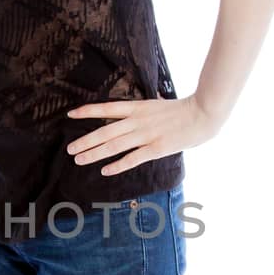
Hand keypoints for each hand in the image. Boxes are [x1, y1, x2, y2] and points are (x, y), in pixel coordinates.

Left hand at [66, 93, 220, 175]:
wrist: (203, 113)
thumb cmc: (183, 109)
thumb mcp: (158, 104)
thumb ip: (145, 108)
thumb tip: (139, 107)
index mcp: (138, 107)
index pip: (107, 108)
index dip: (88, 111)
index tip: (71, 114)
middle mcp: (138, 121)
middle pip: (105, 131)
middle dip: (86, 141)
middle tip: (70, 149)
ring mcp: (146, 135)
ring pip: (114, 146)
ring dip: (95, 153)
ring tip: (79, 159)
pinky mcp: (156, 148)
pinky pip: (133, 158)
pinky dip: (118, 165)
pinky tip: (105, 170)